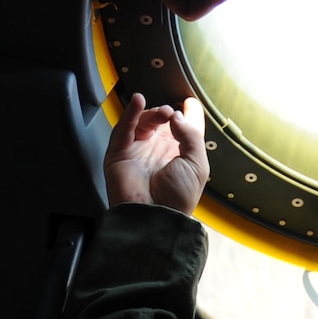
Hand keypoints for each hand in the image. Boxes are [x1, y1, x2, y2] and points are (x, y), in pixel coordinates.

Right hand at [105, 92, 209, 214]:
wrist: (155, 216)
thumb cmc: (178, 197)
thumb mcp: (198, 165)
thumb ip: (192, 136)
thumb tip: (178, 115)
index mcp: (178, 156)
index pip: (182, 129)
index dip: (186, 114)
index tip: (189, 102)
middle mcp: (157, 152)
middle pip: (160, 122)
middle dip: (166, 113)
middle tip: (171, 112)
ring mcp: (138, 152)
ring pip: (141, 122)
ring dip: (152, 113)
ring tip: (162, 114)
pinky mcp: (120, 154)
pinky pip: (123, 129)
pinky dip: (130, 113)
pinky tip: (138, 102)